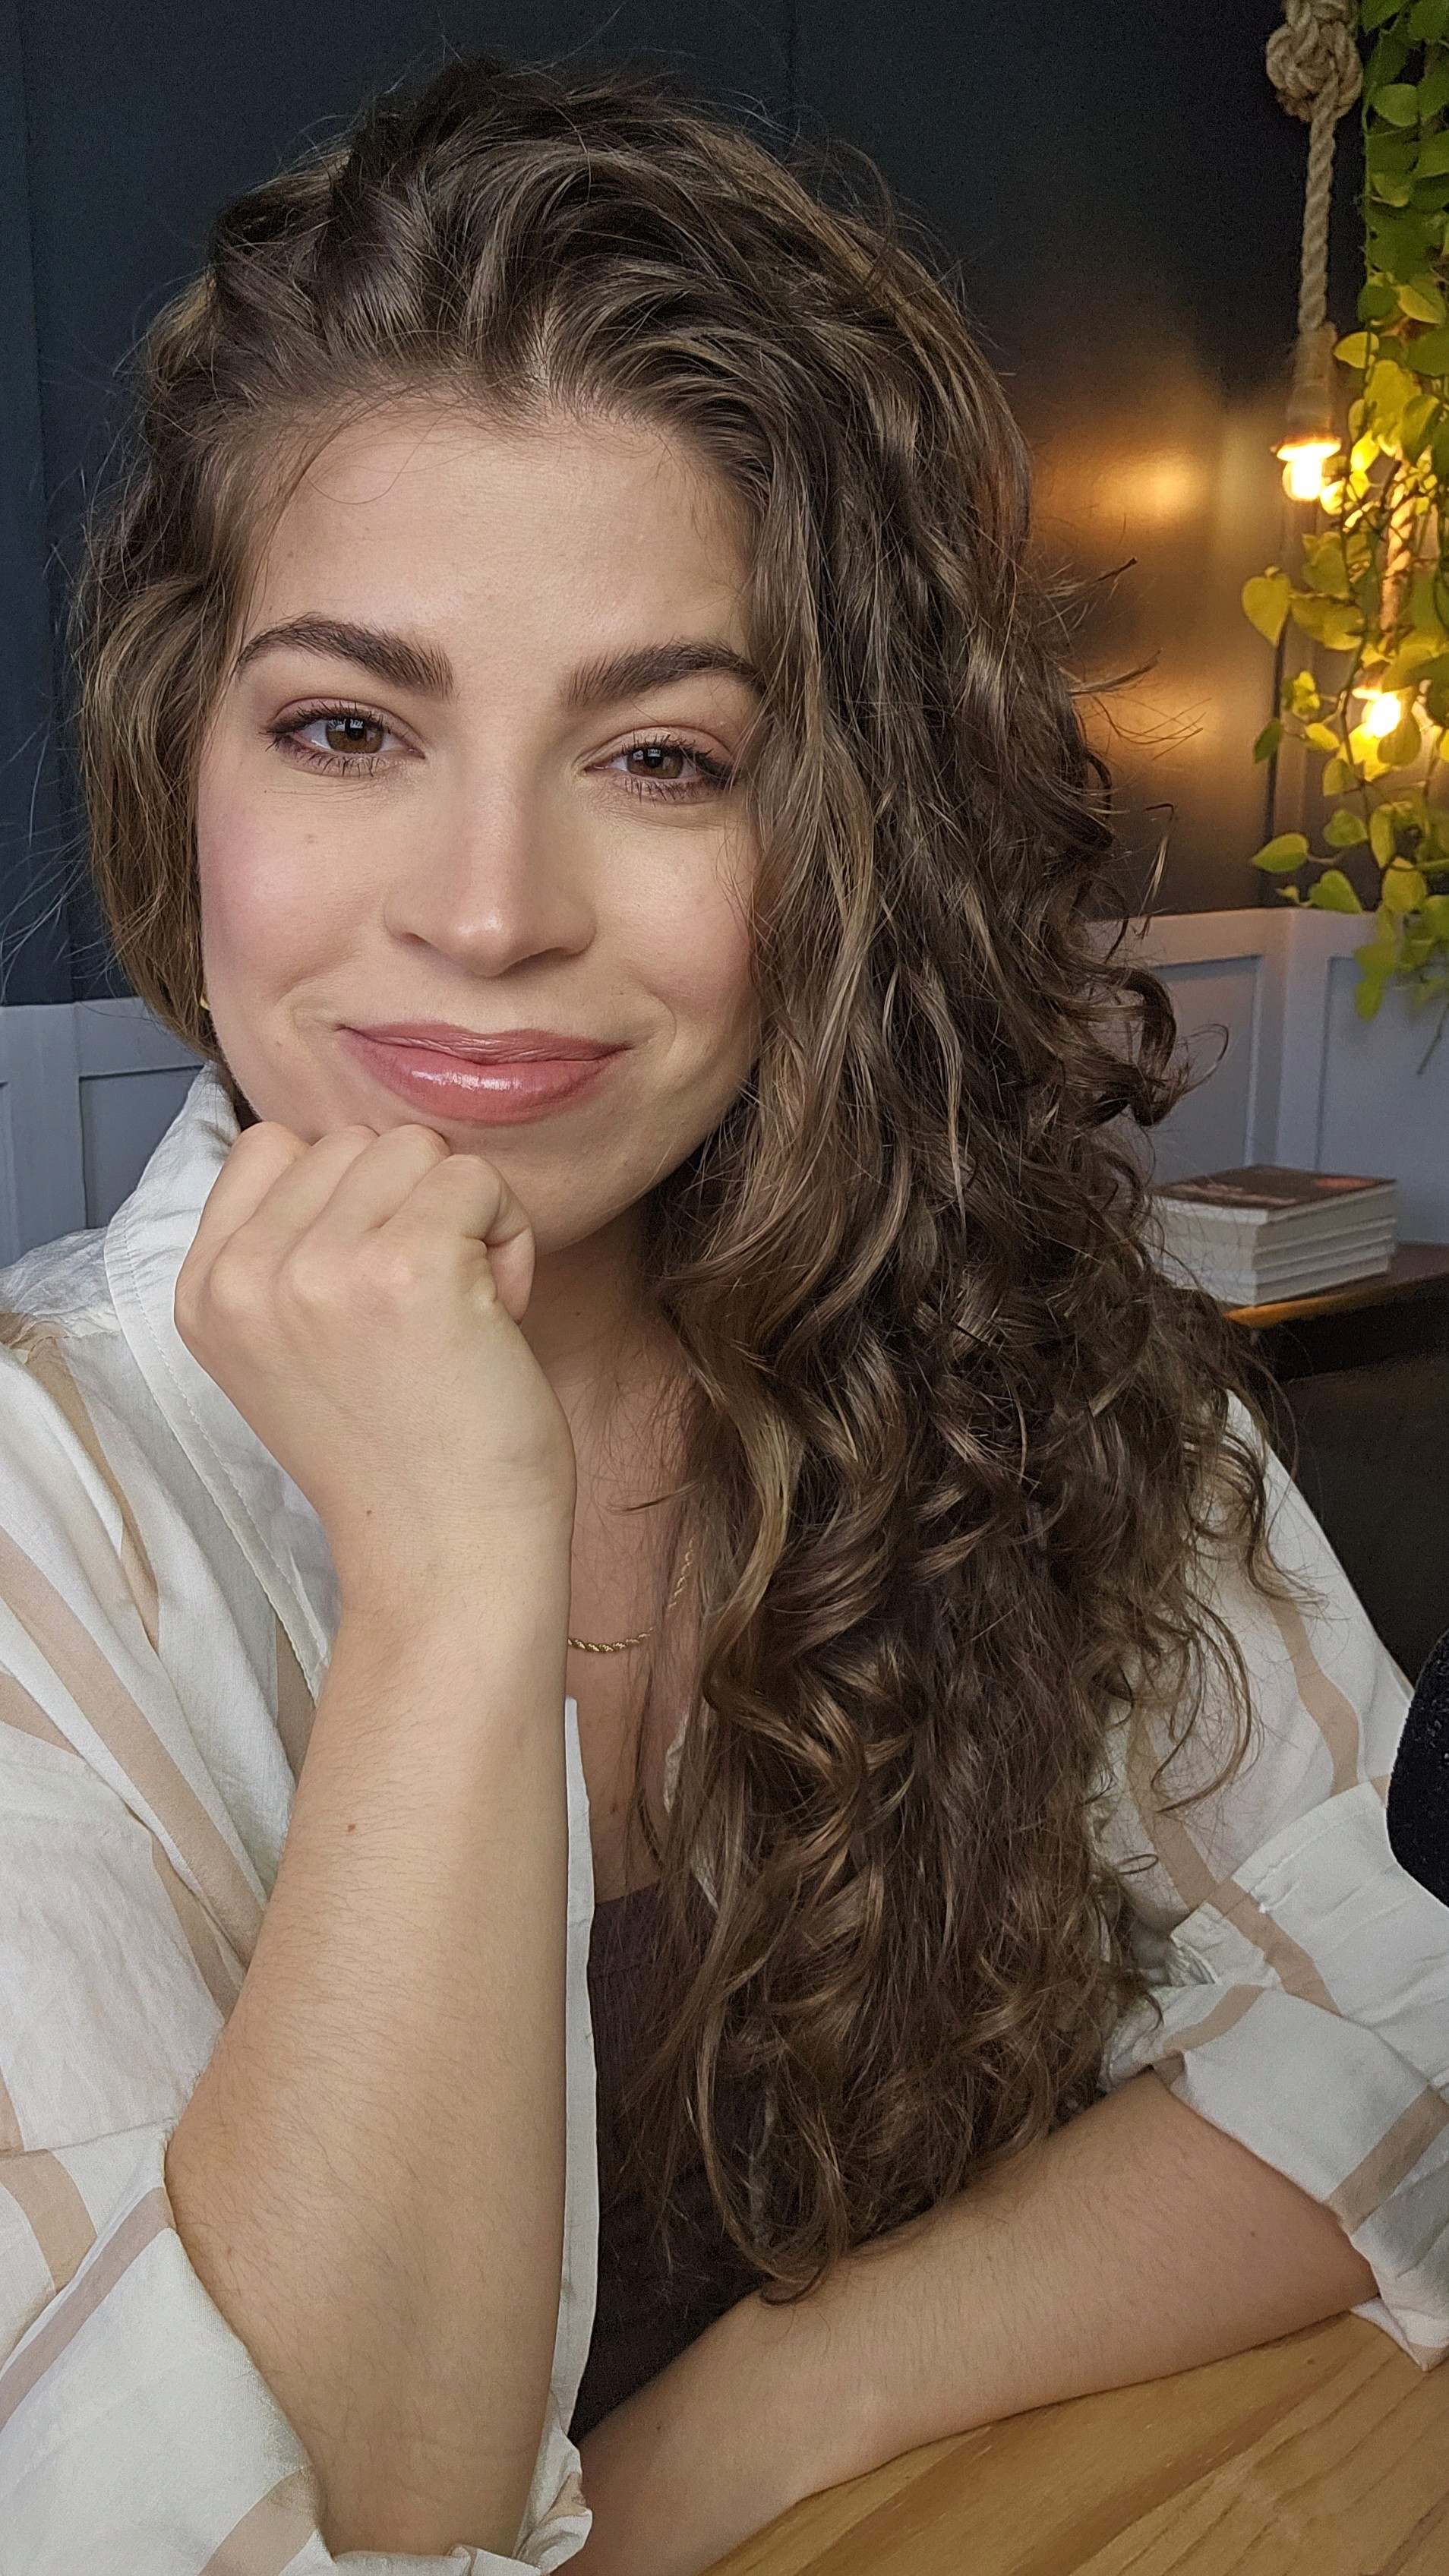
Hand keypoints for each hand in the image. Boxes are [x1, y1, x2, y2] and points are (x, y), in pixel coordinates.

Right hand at [175, 1121, 576, 1598]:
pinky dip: (508, 1238)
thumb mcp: (293, 1348)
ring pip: (417, 1149)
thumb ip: (293, 1252)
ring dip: (462, 1220)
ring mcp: (321, 1269)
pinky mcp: (406, 1266)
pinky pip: (479, 1180)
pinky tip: (493, 1318)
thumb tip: (360, 1153)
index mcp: (206, 1291)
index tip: (372, 1293)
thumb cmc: (402, 1454)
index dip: (349, 1199)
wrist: (446, 1559)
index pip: (273, 1146)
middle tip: (425, 1318)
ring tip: (459, 1317)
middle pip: (353, 1142)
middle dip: (409, 1210)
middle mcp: (246, 1276)